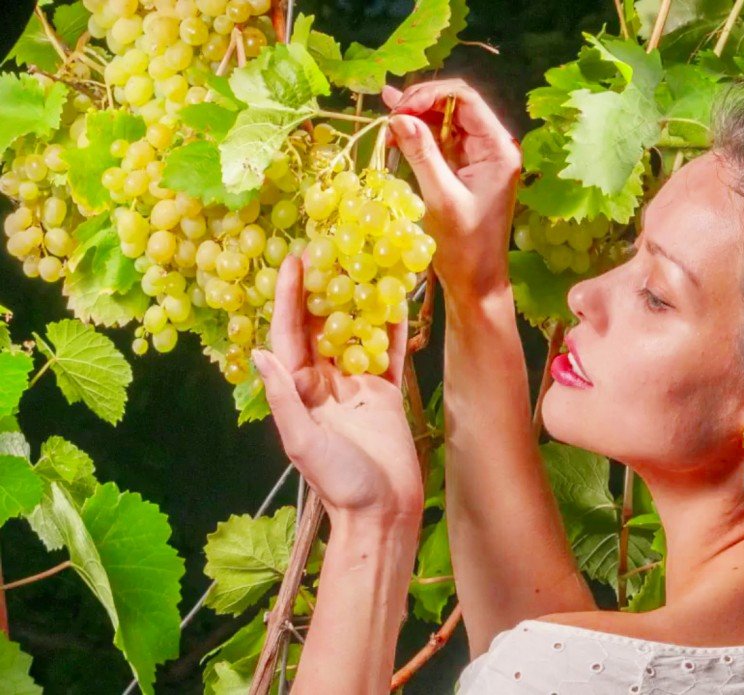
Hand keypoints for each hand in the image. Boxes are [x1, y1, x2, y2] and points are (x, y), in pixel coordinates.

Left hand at [252, 255, 423, 526]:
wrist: (385, 511)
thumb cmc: (340, 483)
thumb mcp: (304, 442)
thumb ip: (284, 398)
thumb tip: (261, 353)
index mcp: (300, 391)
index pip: (291, 334)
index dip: (290, 298)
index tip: (293, 261)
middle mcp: (326, 383)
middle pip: (323, 325)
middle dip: (324, 288)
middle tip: (330, 247)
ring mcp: (358, 385)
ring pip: (356, 330)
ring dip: (359, 298)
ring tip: (364, 260)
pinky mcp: (387, 391)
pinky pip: (389, 349)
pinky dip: (393, 323)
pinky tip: (399, 295)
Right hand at [383, 79, 521, 302]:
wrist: (476, 282)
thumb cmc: (465, 247)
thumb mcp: (441, 198)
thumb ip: (422, 153)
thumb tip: (399, 116)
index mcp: (498, 149)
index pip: (465, 99)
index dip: (430, 94)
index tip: (399, 108)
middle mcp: (493, 147)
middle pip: (455, 105)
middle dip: (420, 104)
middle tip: (389, 115)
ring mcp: (479, 158)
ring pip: (445, 122)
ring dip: (416, 119)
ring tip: (386, 124)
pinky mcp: (465, 170)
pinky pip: (441, 142)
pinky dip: (419, 136)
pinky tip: (395, 129)